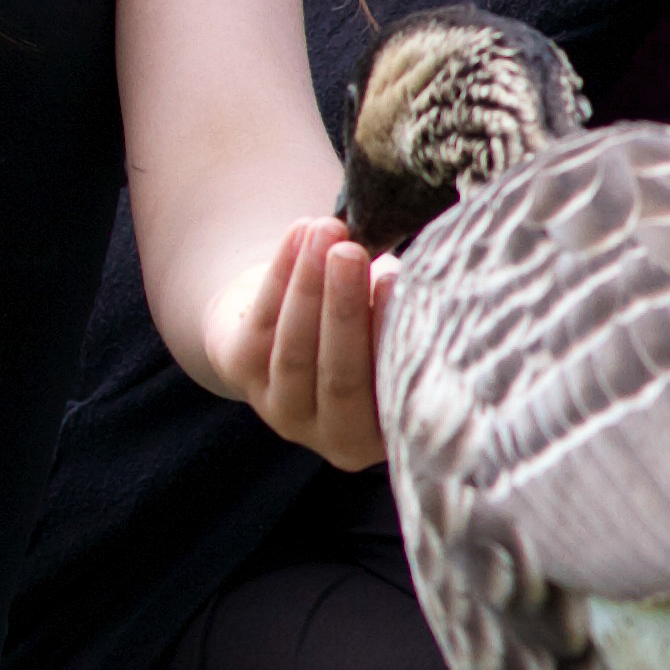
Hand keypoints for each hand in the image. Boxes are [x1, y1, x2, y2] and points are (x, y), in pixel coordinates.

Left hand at [214, 214, 391, 471]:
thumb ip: (415, 320)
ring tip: (328, 232)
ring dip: (309, 286)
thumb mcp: (406, 329)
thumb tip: (425, 279)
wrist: (304, 320)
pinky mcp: (244, 377)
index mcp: (394, 436)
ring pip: (295, 352)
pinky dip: (281, 274)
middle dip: (344, 311)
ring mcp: (286, 412)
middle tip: (352, 254)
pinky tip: (300, 233)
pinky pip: (261, 325)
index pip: (396, 396)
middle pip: (340, 379)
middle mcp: (338, 438)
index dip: (394, 341)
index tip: (398, 284)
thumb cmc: (382, 322)